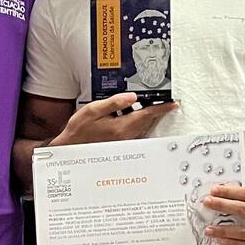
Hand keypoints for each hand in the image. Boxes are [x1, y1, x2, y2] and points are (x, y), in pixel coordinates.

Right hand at [53, 93, 177, 146]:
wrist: (72, 148)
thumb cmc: (79, 131)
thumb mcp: (93, 111)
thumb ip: (114, 103)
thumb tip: (131, 97)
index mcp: (121, 127)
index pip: (147, 114)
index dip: (162, 108)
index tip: (173, 104)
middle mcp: (126, 136)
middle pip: (148, 121)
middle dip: (157, 111)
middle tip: (165, 102)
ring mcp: (124, 141)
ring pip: (143, 126)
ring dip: (148, 116)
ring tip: (147, 105)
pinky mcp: (120, 143)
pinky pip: (136, 131)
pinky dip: (139, 122)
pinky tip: (131, 116)